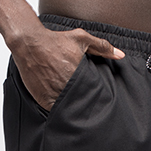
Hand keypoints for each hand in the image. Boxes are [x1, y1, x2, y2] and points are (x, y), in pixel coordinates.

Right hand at [9, 27, 124, 111]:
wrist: (30, 43)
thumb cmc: (55, 40)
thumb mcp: (81, 39)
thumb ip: (102, 47)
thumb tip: (120, 55)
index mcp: (80, 77)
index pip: (93, 95)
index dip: (95, 99)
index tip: (96, 99)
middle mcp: (68, 88)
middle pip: (81, 104)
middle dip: (84, 104)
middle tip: (86, 106)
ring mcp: (55, 96)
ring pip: (68, 109)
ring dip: (71, 109)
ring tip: (74, 108)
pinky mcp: (43, 100)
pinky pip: (54, 111)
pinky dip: (58, 110)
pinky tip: (61, 107)